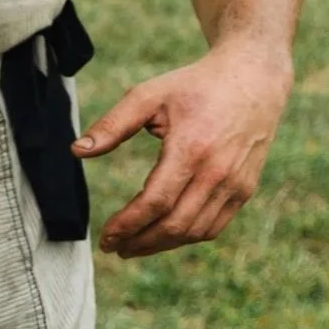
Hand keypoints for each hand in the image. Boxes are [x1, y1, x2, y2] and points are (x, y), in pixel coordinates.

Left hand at [70, 44, 291, 257]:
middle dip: (141, 242)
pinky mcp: (245, 190)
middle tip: (113, 247)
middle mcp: (217, 173)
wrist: (252, 80)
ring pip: (196, 231)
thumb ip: (112, 125)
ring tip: (133, 246)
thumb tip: (76, 151)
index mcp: (191, 148)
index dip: (128, 224)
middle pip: (176, 225)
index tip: (105, 235)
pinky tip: (163, 234)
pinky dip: (187, 236)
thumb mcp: (148, 95)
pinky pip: (214, 225)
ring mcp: (235, 185)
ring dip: (163, 245)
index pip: (156, 202)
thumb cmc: (193, 86)